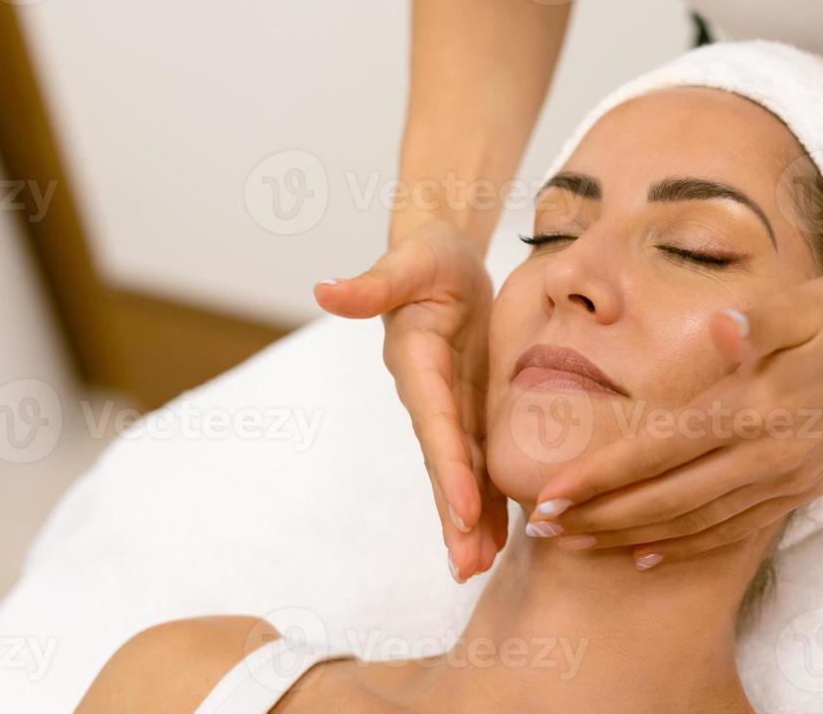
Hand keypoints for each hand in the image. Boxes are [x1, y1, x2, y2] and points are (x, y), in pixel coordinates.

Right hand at [314, 219, 507, 581]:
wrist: (440, 256)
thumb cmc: (426, 256)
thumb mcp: (408, 261)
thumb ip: (373, 283)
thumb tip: (324, 289)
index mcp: (416, 364)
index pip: (434, 422)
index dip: (448, 465)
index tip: (462, 508)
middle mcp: (429, 396)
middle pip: (442, 463)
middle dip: (453, 514)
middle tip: (468, 565)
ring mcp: (448, 407)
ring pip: (459, 472)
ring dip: (468, 520)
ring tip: (478, 567)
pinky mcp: (470, 408)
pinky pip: (479, 459)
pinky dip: (487, 497)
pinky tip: (498, 538)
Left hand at [525, 265, 822, 567]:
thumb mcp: (800, 304)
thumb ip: (755, 323)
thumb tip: (720, 326)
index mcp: (759, 404)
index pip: (663, 449)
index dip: (604, 475)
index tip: (551, 492)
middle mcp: (772, 453)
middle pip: (670, 499)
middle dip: (601, 518)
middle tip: (541, 528)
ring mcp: (789, 477)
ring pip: (698, 523)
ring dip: (632, 538)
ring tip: (577, 546)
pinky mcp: (802, 488)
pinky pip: (735, 530)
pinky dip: (689, 546)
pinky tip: (650, 554)